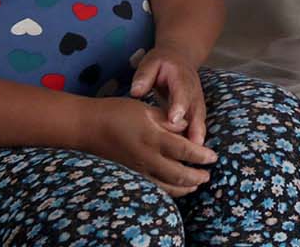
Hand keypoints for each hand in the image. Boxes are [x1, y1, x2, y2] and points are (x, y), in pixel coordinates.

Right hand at [84, 96, 217, 196]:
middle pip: (178, 173)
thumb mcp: (144, 109)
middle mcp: (146, 156)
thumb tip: (186, 126)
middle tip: (208, 174)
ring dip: (184, 187)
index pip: (184, 149)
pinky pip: (153, 187)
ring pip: (166, 186)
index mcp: (152, 136)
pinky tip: (175, 187)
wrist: (86, 127)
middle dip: (196, 176)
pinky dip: (168, 190)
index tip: (213, 157)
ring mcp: (137, 168)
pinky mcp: (130, 174)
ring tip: (196, 184)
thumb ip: (167, 119)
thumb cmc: (116, 112)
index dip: (201, 155)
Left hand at [130, 45, 207, 144]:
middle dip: (195, 127)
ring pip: (199, 119)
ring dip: (199, 135)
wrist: (180, 57)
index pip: (181, 92)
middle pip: (196, 109)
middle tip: (194, 143)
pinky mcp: (196, 109)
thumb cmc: (161, 63)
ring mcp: (197, 100)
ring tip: (196, 154)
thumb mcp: (151, 63)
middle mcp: (193, 90)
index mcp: (180, 77)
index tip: (174, 120)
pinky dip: (197, 138)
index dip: (179, 106)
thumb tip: (135, 91)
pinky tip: (192, 154)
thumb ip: (144, 76)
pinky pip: (198, 124)